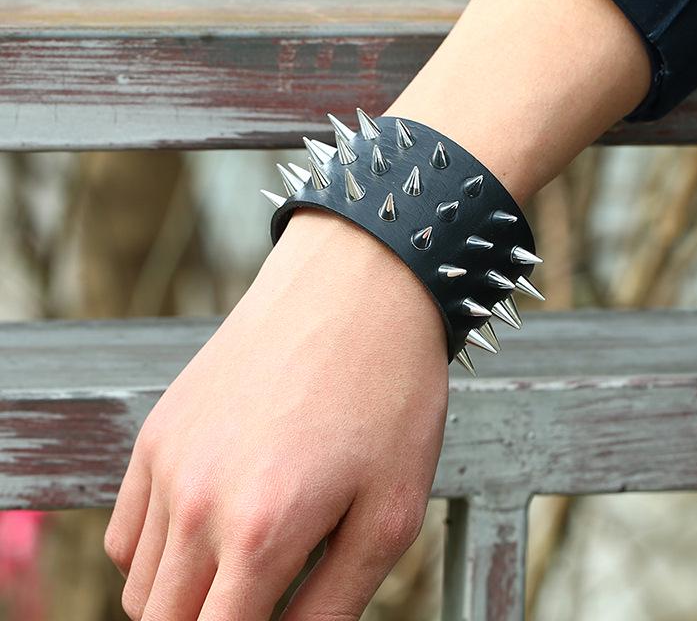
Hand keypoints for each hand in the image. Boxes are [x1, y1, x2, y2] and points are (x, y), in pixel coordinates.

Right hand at [104, 207, 448, 619]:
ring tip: (244, 569)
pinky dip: (156, 553)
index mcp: (260, 532)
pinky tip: (210, 527)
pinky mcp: (158, 428)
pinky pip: (127, 528)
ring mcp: (168, 460)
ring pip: (139, 586)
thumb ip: (332, 604)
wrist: (355, 287)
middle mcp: (196, 501)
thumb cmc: (388, 393)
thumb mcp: (390, 512)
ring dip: (183, 600)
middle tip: (267, 600)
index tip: (272, 619)